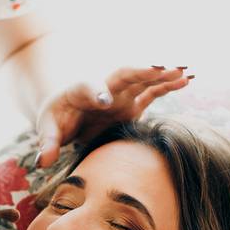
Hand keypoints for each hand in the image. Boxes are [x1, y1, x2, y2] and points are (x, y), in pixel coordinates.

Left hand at [35, 66, 191, 166]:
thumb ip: (46, 143)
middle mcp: (104, 88)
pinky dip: (168, 86)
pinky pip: (152, 92)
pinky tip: (188, 79)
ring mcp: (120, 95)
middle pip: (123, 75)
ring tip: (184, 71)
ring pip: (142, 80)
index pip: (88, 88)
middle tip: (161, 67)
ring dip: (162, 75)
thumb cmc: (55, 119)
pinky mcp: (131, 105)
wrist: (66, 111)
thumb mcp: (47, 129)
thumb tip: (42, 162)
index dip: (96, 91)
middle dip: (141, 71)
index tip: (104, 99)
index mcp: (79, 91)